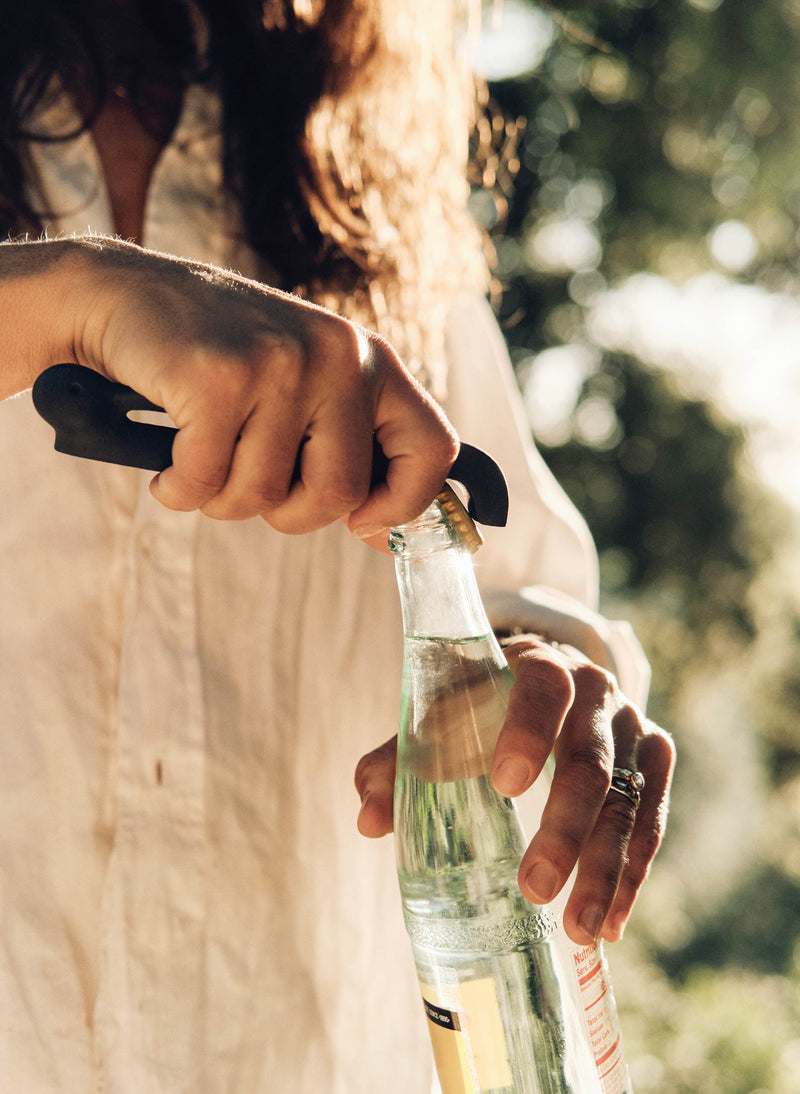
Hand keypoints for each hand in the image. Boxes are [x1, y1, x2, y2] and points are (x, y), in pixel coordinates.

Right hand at [8, 237, 458, 535]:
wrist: (123, 294)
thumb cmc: (219, 358)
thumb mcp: (304, 381)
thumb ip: (348, 440)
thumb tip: (385, 531)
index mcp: (369, 359)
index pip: (435, 448)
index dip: (406, 505)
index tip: (362, 522)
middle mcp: (337, 355)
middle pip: (338, 494)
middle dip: (289, 514)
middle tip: (253, 483)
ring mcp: (279, 363)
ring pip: (265, 496)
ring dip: (223, 499)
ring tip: (202, 455)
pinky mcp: (217, 377)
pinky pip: (205, 485)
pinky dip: (177, 491)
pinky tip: (167, 462)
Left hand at [354, 634, 674, 945]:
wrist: (552, 674)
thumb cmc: (483, 699)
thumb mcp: (442, 711)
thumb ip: (400, 757)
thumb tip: (368, 819)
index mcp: (538, 663)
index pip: (542, 688)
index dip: (527, 731)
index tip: (503, 784)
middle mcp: (597, 690)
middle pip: (590, 761)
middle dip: (565, 827)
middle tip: (535, 888)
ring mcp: (631, 726)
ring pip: (628, 801)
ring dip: (605, 869)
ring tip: (577, 929)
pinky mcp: (654, 759)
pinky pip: (651, 820)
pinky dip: (632, 873)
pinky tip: (611, 923)